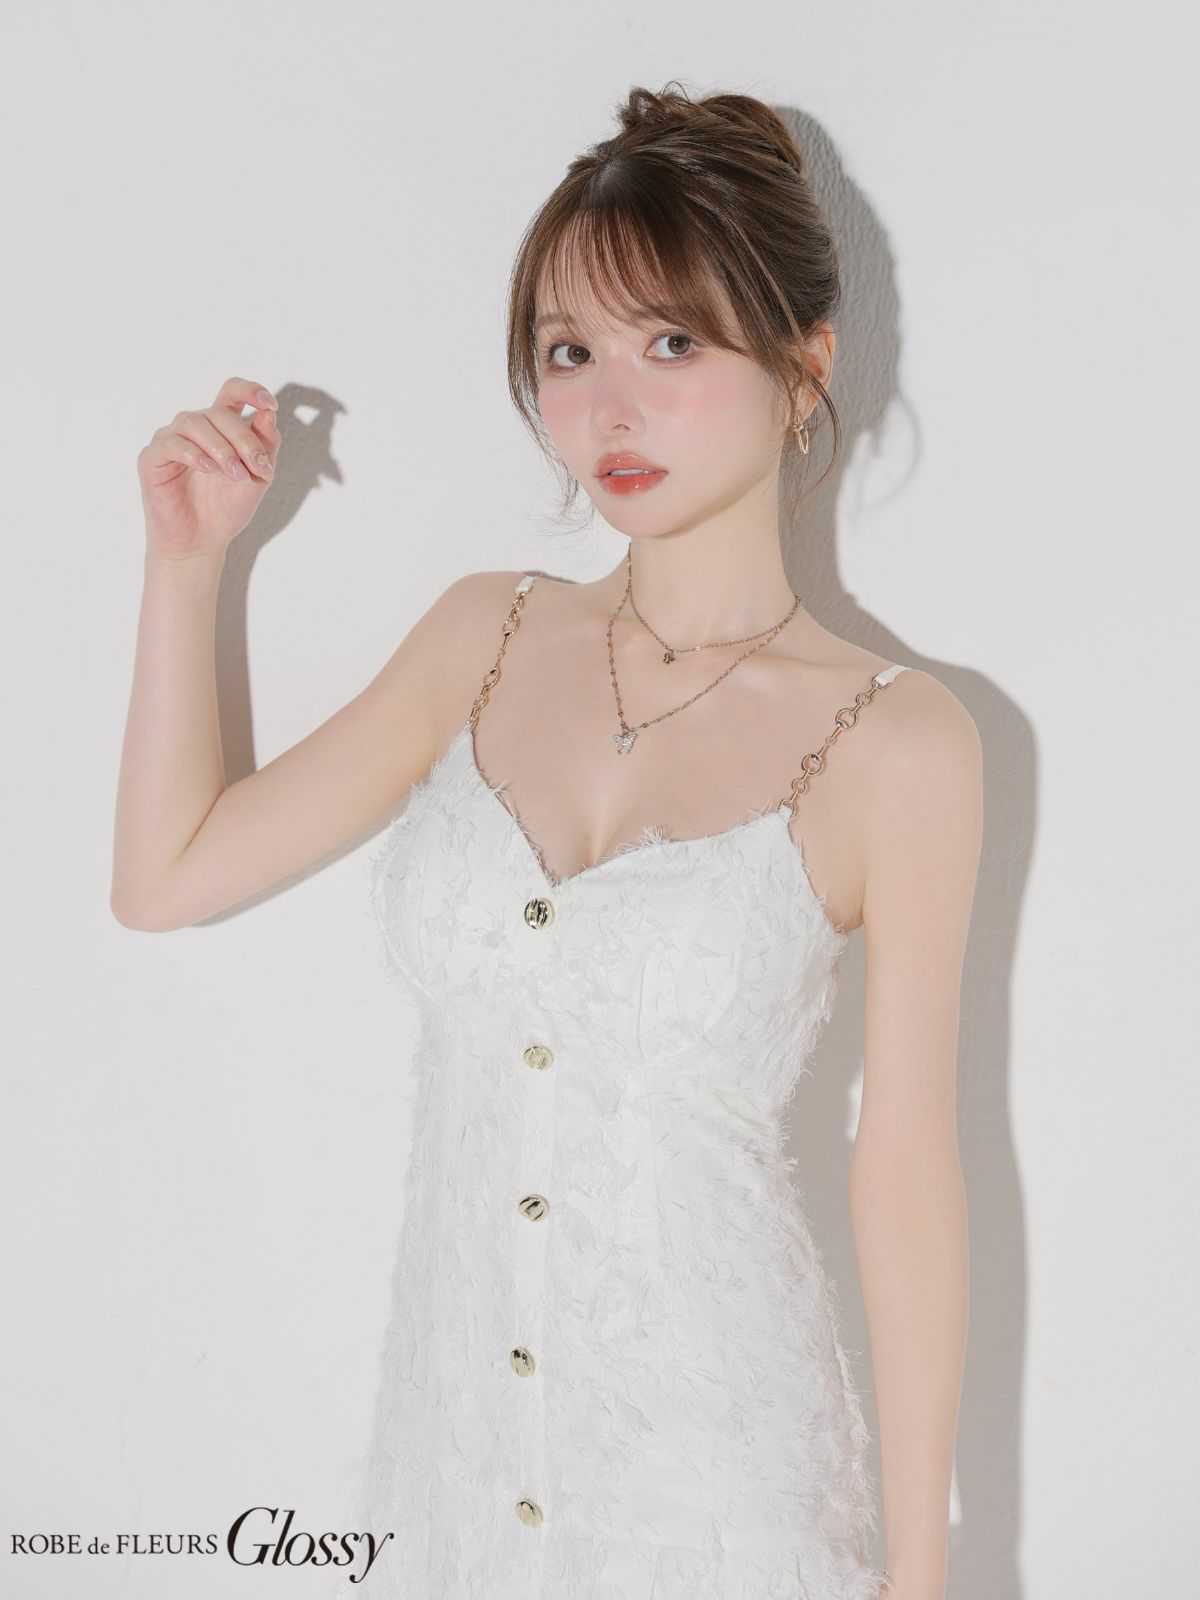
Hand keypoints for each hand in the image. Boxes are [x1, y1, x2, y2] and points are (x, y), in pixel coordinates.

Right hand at [137, 375, 281, 558]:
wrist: (201, 543)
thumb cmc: (226, 509)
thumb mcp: (257, 477)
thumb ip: (266, 446)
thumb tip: (269, 412)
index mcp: (219, 428)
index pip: (231, 393)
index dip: (250, 390)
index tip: (269, 404)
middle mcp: (193, 427)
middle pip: (218, 413)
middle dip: (244, 440)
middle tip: (257, 469)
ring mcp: (170, 440)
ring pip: (194, 423)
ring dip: (221, 448)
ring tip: (235, 475)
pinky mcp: (151, 458)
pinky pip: (172, 444)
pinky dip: (195, 454)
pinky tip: (210, 470)